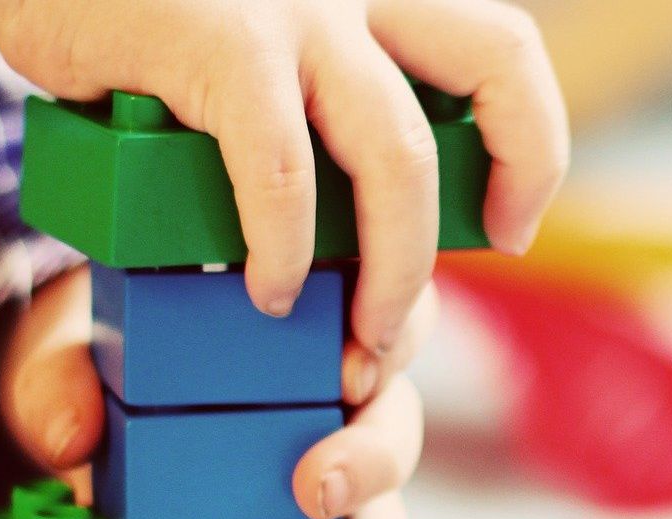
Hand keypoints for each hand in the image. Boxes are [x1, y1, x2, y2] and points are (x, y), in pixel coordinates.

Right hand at [0, 0, 567, 342]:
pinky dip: (282, 246)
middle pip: (497, 69)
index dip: (531, 141)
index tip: (509, 222)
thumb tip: (352, 223)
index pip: (504, 47)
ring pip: (397, 152)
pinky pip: (279, 168)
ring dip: (396, 264)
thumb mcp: (253, 34)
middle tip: (454, 278)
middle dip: (504, 188)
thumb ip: (313, 93)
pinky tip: (265, 288)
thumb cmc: (140, 14)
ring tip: (362, 332)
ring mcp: (292, 8)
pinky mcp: (214, 41)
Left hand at [0, 265, 433, 518]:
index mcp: (305, 322)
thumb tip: (70, 438)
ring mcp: (334, 475)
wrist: (82, 430)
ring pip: (389, 506)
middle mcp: (337, 398)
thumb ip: (61, 380)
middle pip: (396, 417)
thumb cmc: (102, 366)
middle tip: (319, 484)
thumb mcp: (72, 355)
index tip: (350, 372)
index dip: (394, 337)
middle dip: (375, 455)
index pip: (384, 313)